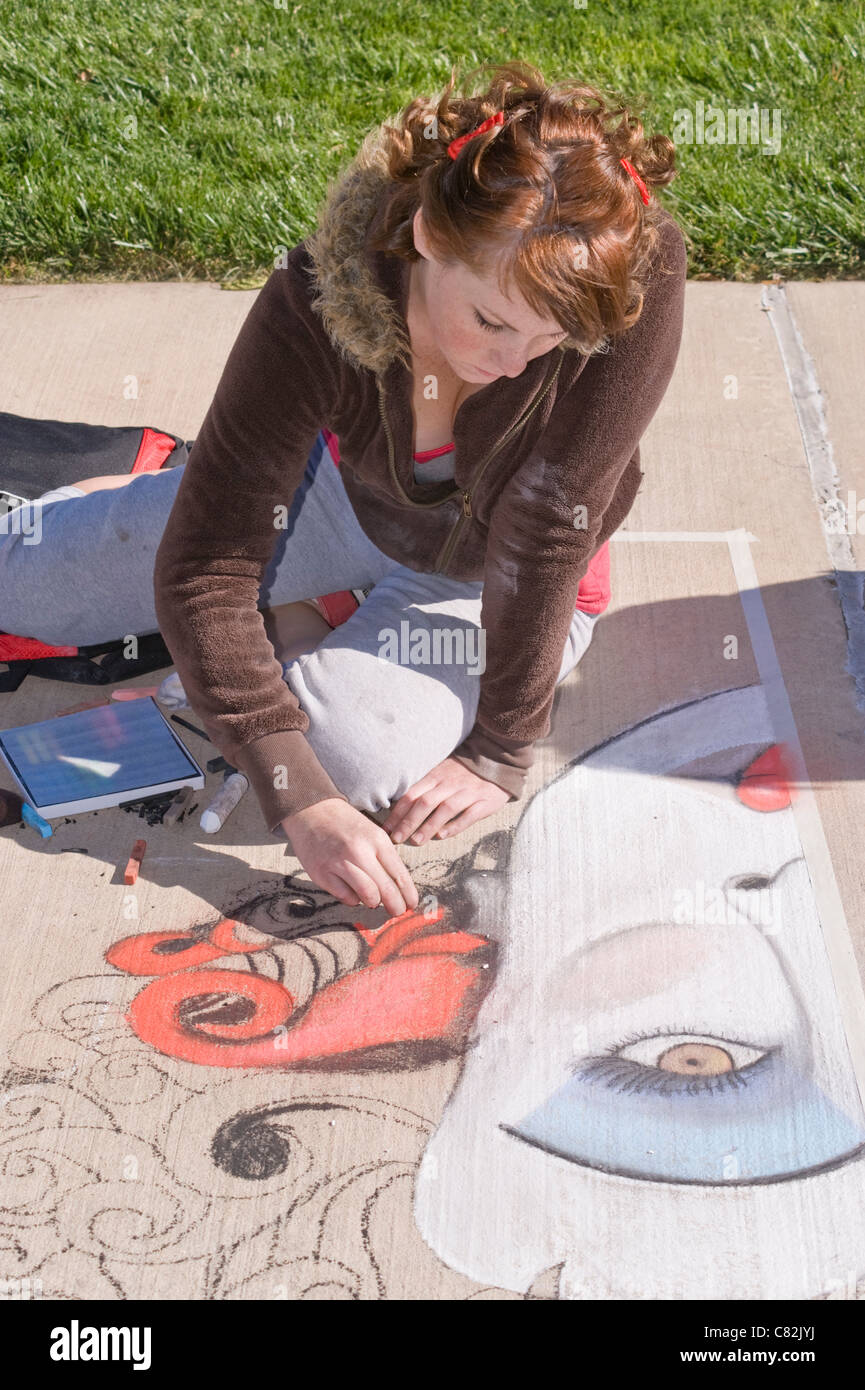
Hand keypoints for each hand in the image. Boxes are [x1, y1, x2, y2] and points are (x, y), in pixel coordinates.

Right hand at [281, 798, 418, 916]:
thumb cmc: (345, 824)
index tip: (411, 904)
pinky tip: (353, 893)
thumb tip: (397, 888)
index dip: (408, 894)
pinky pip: (345, 897)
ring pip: (368, 895)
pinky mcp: (322, 874)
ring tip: (374, 901)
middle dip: (396, 905)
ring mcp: (339, 863)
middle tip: (397, 912)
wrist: (311, 811)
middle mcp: (359, 852)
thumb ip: (384, 857)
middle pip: (386, 889)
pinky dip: (353, 900)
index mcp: (377, 840)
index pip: (399, 874)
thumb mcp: (372, 832)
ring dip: (374, 902)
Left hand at [383, 756, 510, 846]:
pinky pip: (469, 814)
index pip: (412, 794)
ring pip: (445, 809)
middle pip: (425, 802)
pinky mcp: (484, 801)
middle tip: (396, 839)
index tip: (387, 829)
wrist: (496, 759)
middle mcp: (449, 784)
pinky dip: (455, 825)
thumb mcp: (440, 773)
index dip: (397, 813)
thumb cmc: (463, 771)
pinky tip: (443, 835)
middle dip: (409, 822)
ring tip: (417, 840)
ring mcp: (468, 792)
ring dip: (429, 825)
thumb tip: (399, 809)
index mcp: (435, 777)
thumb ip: (423, 788)